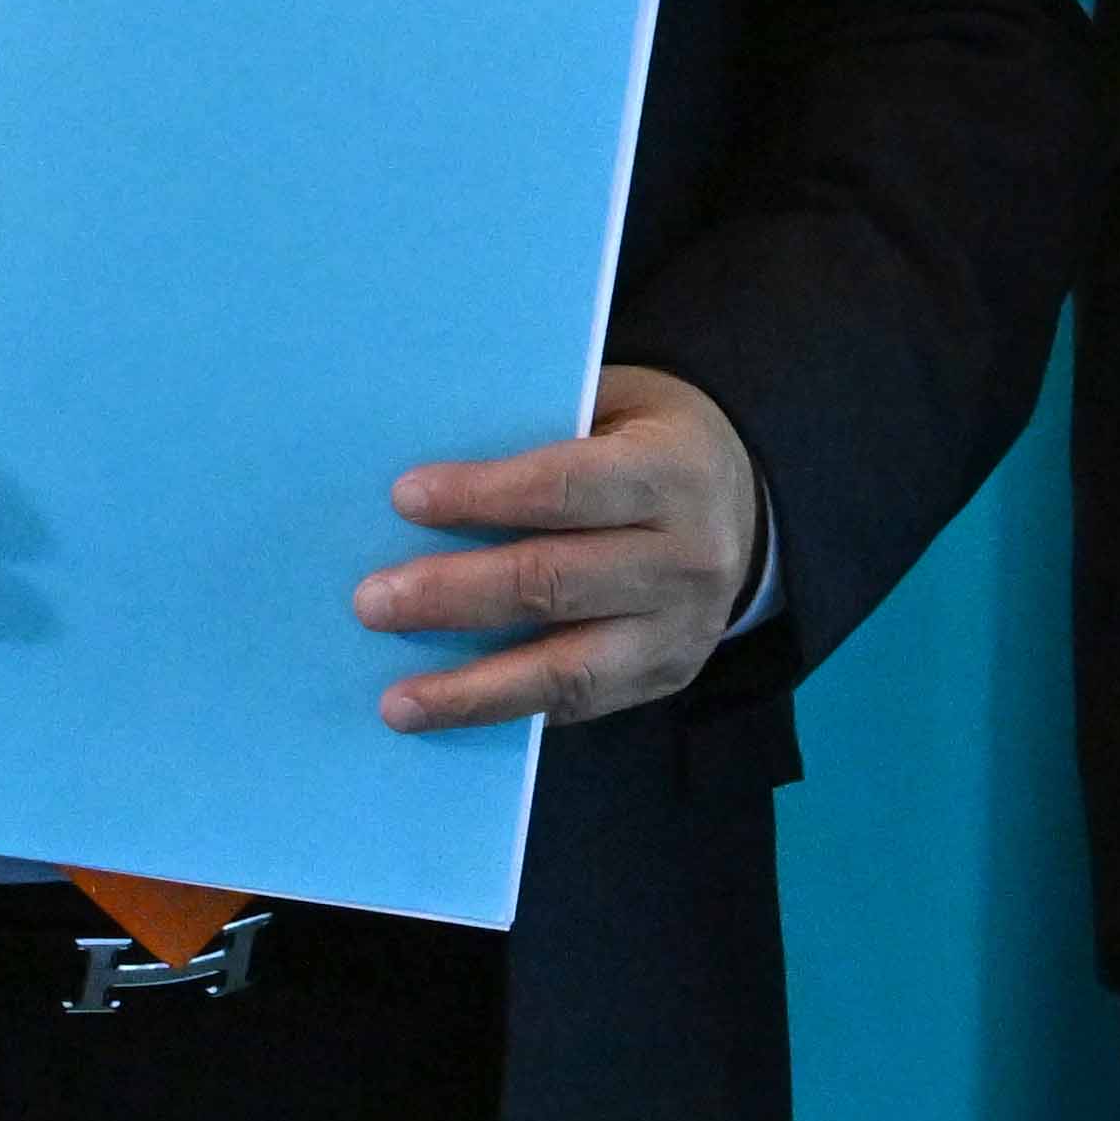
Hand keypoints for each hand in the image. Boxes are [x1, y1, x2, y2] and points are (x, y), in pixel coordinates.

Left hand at [357, 366, 760, 729]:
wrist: (747, 507)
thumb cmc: (649, 444)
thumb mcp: (618, 406)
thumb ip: (543, 429)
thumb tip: (428, 472)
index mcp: (673, 472)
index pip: (567, 488)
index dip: (484, 494)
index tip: (405, 498)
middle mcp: (687, 556)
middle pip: (557, 582)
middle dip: (456, 594)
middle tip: (372, 602)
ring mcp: (682, 627)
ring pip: (567, 667)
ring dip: (472, 688)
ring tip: (396, 702)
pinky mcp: (668, 676)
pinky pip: (580, 703)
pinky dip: (508, 710)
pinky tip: (448, 714)